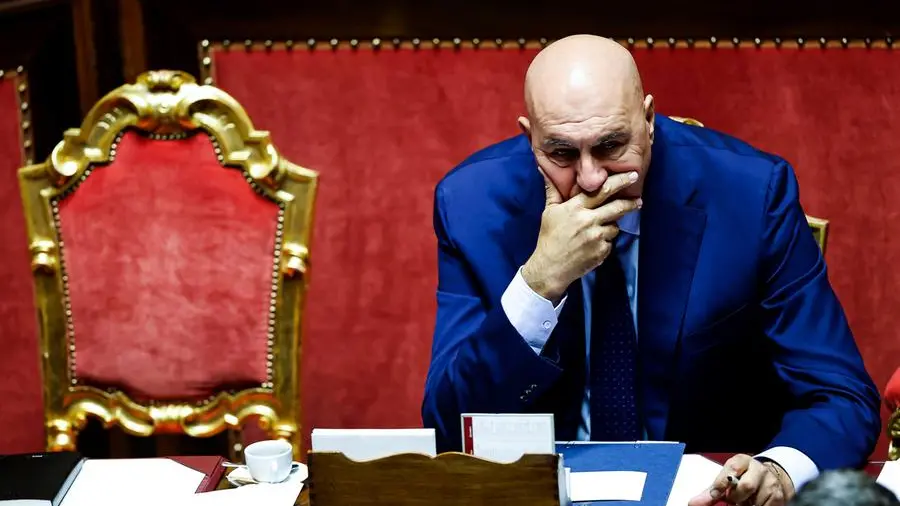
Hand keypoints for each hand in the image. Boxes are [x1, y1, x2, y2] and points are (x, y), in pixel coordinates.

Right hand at [521, 169, 641, 302]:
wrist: (550, 267)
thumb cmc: (549, 237)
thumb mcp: (549, 212)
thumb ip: (553, 190)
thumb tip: (545, 169)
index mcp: (575, 207)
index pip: (602, 190)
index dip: (620, 181)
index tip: (633, 175)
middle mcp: (588, 220)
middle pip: (617, 207)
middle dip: (631, 203)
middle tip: (639, 200)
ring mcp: (596, 237)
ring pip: (615, 226)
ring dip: (610, 226)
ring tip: (598, 230)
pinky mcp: (601, 251)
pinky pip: (610, 242)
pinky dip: (605, 242)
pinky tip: (593, 244)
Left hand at [688, 454, 794, 505]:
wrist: (770, 478)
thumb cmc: (742, 478)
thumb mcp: (726, 479)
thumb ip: (710, 492)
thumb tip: (693, 503)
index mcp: (742, 461)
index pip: (732, 468)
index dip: (721, 483)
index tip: (714, 494)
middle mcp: (758, 469)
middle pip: (746, 486)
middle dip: (736, 497)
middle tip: (732, 501)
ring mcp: (770, 483)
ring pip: (756, 501)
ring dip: (746, 505)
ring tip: (743, 502)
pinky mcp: (779, 497)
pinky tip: (752, 504)